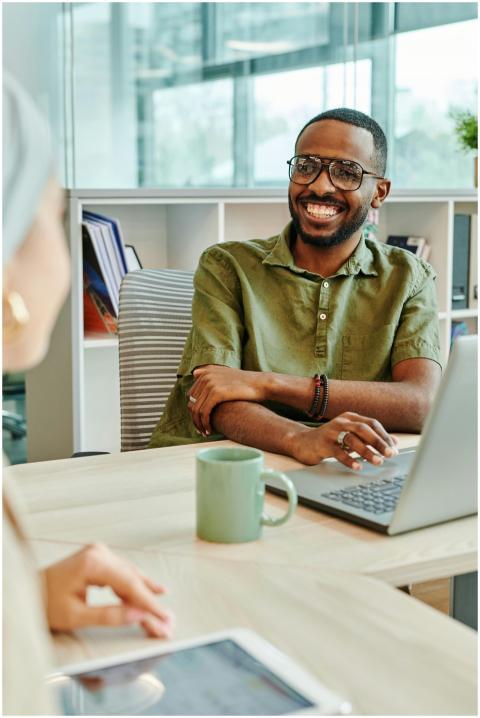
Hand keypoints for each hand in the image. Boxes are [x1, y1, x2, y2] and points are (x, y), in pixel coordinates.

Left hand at [43, 543, 173, 637]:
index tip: (164, 619)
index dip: (149, 604)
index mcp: (93, 563)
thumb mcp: (76, 616)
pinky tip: (151, 592)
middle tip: (167, 622)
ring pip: (130, 575)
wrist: (29, 592)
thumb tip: (139, 616)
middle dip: (150, 603)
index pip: (129, 584)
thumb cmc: (45, 605)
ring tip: (162, 613)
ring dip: (145, 595)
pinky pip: (122, 574)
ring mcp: (100, 553)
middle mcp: (99, 552)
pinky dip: (134, 588)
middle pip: (133, 580)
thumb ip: (110, 616)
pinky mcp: (99, 558)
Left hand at [188, 365, 267, 435]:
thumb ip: (210, 374)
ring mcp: (210, 384)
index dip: (194, 409)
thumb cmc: (246, 383)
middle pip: (191, 402)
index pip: (191, 394)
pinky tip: (210, 431)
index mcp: (207, 372)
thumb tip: (194, 374)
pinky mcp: (216, 393)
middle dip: (195, 418)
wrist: (261, 384)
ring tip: (205, 433)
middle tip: (201, 429)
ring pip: (196, 409)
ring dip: (199, 424)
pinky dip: (205, 423)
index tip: (199, 419)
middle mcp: (206, 376)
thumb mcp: (226, 374)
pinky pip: (204, 412)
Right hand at [289, 412, 398, 468]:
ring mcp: (331, 432)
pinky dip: (349, 459)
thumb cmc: (330, 440)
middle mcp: (342, 422)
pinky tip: (358, 466)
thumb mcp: (351, 435)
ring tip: (378, 462)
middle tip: (390, 454)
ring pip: (352, 440)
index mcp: (351, 418)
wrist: (302, 442)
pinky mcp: (323, 443)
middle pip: (364, 429)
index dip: (384, 436)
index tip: (394, 449)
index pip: (372, 424)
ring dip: (367, 451)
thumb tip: (395, 443)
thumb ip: (371, 437)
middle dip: (379, 442)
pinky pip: (338, 451)